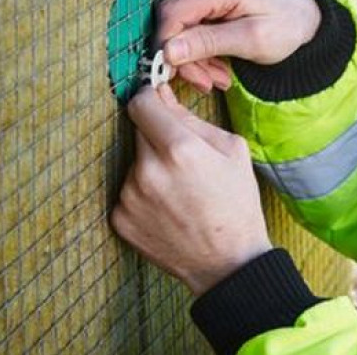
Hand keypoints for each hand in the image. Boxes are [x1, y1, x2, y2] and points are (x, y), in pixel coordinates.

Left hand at [111, 83, 271, 295]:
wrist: (228, 262)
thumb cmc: (237, 203)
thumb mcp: (231, 150)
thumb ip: (191, 119)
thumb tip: (161, 94)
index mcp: (179, 148)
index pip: (141, 103)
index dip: (150, 98)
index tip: (156, 102)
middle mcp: (148, 170)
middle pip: (138, 130)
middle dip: (157, 135)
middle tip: (182, 156)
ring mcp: (130, 197)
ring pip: (134, 162)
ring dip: (151, 166)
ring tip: (179, 190)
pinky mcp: (120, 218)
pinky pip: (127, 191)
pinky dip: (144, 193)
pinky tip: (168, 208)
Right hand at [156, 0, 320, 91]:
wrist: (304, 14)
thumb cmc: (287, 26)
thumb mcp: (252, 41)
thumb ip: (208, 43)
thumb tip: (167, 51)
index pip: (172, 14)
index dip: (167, 48)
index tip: (175, 76)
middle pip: (175, 20)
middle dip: (187, 57)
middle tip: (210, 82)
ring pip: (180, 23)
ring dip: (195, 55)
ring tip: (220, 75)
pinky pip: (189, 19)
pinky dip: (200, 43)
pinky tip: (218, 59)